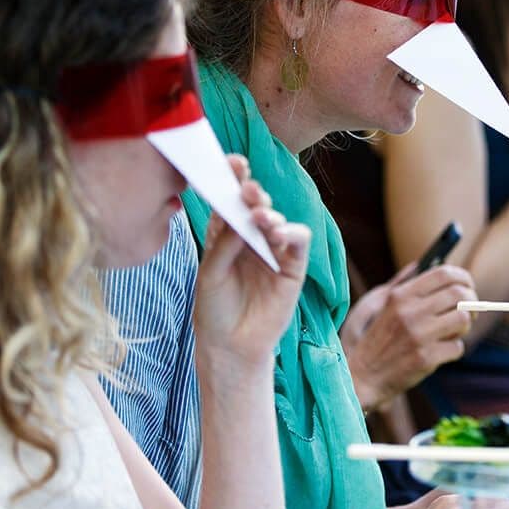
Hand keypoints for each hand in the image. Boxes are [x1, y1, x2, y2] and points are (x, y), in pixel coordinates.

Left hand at [193, 155, 310, 368]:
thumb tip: (241, 218)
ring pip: (278, 219)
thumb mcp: (210, 273)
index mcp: (225, 233)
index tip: (232, 162)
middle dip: (252, 192)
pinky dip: (292, 233)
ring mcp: (273, 250)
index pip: (230, 199)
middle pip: (255, 204)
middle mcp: (250, 237)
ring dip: (270, 214)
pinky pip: (299, 241)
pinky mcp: (292, 267)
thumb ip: (224, 245)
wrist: (229, 346)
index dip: (233, 178)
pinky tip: (279, 236)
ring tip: (261, 219)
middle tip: (247, 190)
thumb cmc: (214, 309)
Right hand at [341, 263, 474, 409]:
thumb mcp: (386, 306)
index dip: (463, 277)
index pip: (443, 274)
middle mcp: (410, 312)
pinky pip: (458, 347)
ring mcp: (419, 336)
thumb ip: (408, 285)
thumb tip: (430, 266)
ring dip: (465, 326)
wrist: (363, 375)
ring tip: (454, 332)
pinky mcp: (426, 358)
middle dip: (472, 301)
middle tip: (470, 310)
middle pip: (460, 294)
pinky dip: (453, 349)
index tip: (467, 286)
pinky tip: (440, 352)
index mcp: (401, 295)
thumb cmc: (379, 339)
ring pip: (464, 319)